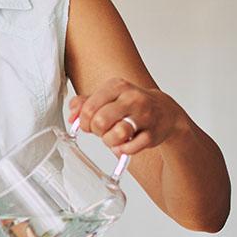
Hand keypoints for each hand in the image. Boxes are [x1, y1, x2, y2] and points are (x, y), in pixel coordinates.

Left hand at [68, 77, 184, 155]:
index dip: (84, 121)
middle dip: (96, 131)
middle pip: (100, 121)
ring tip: (112, 138)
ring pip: (117, 134)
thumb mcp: (107, 97)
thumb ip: (85, 103)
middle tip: (101, 131)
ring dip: (109, 141)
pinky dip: (123, 150)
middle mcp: (132, 98)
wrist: (164, 112)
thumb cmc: (130, 105)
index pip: (89, 107)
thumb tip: (72, 117)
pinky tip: (123, 145)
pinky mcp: (153, 134)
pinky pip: (131, 148)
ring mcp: (145, 116)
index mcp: (117, 86)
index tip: (89, 124)